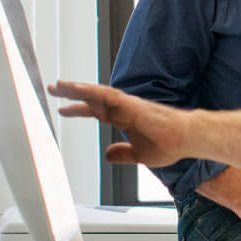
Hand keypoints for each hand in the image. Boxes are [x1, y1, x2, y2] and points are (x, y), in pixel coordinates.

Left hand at [47, 80, 189, 166]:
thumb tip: (108, 154)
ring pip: (98, 93)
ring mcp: (128, 105)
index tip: (63, 109)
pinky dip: (92, 92)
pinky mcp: (132, 105)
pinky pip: (109, 96)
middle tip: (53, 88)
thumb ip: (123, 154)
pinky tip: (79, 90)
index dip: (80, 109)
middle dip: (73, 93)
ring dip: (78, 88)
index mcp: (125, 118)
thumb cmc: (170, 145)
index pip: (97, 110)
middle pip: (93, 98)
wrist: (188, 139)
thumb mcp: (140, 156)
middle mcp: (125, 108)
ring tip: (60, 85)